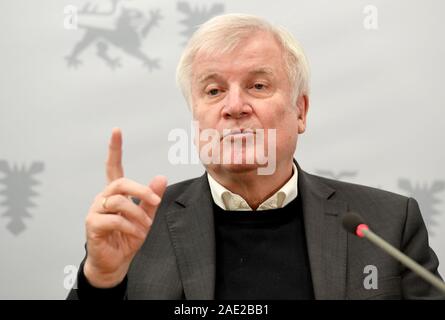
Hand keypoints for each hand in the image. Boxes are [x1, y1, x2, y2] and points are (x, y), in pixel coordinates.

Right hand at [83, 128, 166, 287]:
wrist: (115, 263)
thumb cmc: (128, 238)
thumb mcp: (146, 216)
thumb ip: (152, 198)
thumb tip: (161, 177)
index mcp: (115, 193)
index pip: (113, 166)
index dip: (115, 149)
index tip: (117, 131)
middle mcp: (103, 198)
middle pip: (120, 182)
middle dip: (141, 190)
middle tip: (155, 201)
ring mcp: (95, 211)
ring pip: (119, 201)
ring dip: (137, 214)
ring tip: (145, 227)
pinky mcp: (92, 224)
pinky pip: (114, 219)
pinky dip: (129, 226)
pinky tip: (135, 235)